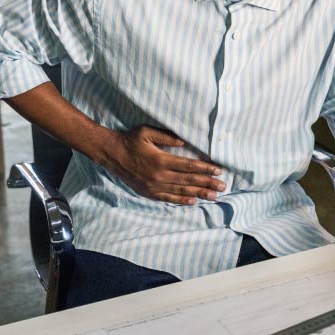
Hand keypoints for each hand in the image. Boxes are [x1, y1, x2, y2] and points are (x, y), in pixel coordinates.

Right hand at [97, 126, 225, 204]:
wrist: (112, 155)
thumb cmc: (130, 140)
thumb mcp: (146, 132)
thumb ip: (166, 137)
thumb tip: (184, 142)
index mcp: (161, 160)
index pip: (189, 165)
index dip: (205, 168)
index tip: (218, 170)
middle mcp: (160, 176)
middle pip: (189, 180)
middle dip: (207, 183)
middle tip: (223, 186)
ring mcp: (154, 186)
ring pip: (181, 190)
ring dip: (199, 193)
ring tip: (214, 195)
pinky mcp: (149, 192)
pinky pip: (168, 198)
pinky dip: (182, 200)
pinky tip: (193, 201)